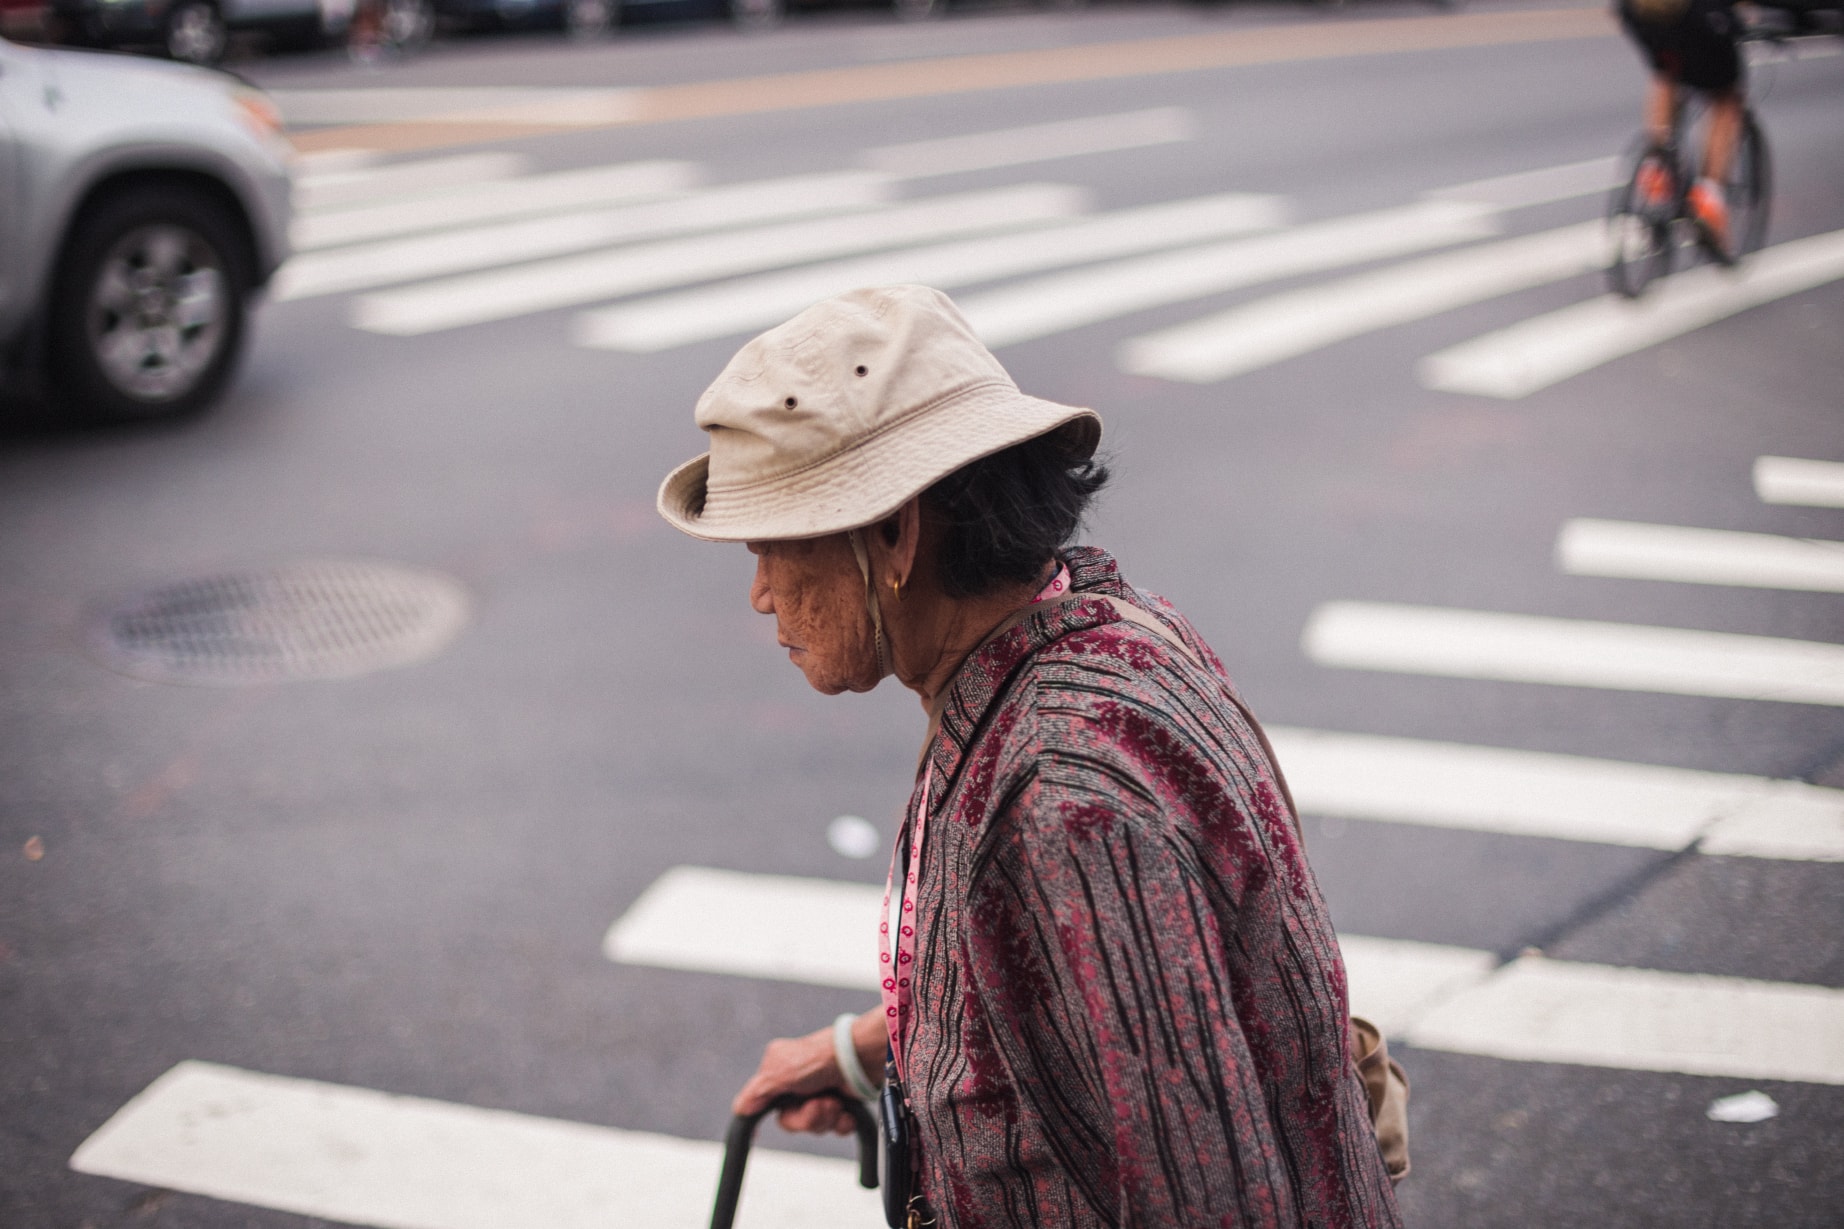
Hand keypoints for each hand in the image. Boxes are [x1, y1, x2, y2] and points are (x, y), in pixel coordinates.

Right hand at [732, 1024, 855, 1134]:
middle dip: (807, 1118)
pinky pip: (836, 1127)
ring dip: (826, 1118)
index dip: (758, 1120)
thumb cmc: (821, 1057)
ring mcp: (820, 1093)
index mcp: (778, 1072)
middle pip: (790, 1120)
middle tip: (820, 1104)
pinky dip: (842, 1122)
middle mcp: (797, 1084)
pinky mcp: (841, 1102)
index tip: (754, 1137)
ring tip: (835, 1102)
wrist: (861, 1058)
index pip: (762, 1104)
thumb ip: (758, 1092)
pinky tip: (846, 1111)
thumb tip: (740, 1109)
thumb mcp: (780, 1072)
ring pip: (815, 1126)